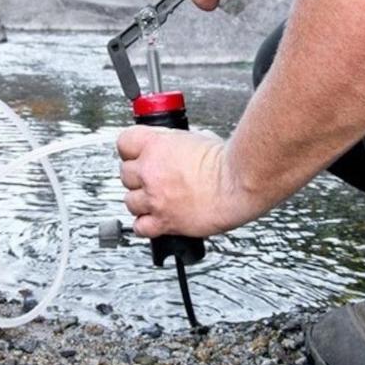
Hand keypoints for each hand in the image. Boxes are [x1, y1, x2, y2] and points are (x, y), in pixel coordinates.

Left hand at [117, 126, 249, 238]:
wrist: (239, 183)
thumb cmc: (227, 161)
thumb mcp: (198, 138)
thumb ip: (177, 144)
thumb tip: (177, 148)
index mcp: (156, 146)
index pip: (124, 143)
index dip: (131, 149)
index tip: (137, 154)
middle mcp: (150, 171)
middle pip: (125, 173)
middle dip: (138, 176)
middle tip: (152, 178)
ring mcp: (155, 198)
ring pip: (129, 201)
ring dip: (140, 200)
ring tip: (156, 199)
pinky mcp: (164, 221)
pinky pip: (140, 227)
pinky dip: (145, 224)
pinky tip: (154, 219)